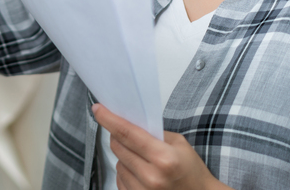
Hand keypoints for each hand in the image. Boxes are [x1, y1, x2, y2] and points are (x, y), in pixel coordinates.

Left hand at [93, 104, 227, 189]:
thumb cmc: (191, 170)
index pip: (127, 133)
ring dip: (124, 157)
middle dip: (118, 136)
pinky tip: (141, 173)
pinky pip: (119, 180)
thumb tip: (128, 122)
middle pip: (118, 147)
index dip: (109, 119)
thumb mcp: (179, 144)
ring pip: (117, 164)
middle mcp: (151, 177)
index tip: (98, 109)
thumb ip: (153, 133)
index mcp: (163, 158)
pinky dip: (126, 173)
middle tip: (127, 134)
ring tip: (142, 159)